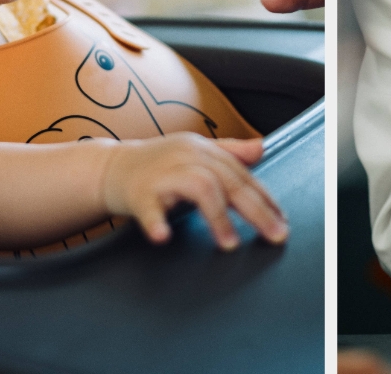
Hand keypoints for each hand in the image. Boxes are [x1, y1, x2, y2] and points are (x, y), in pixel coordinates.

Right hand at [102, 134, 287, 249]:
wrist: (109, 167)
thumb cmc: (156, 164)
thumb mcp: (195, 152)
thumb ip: (229, 152)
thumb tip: (262, 147)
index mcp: (203, 150)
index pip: (242, 175)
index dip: (265, 198)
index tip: (281, 221)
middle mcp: (187, 157)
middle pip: (229, 182)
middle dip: (255, 210)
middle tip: (273, 235)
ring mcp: (163, 173)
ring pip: (200, 189)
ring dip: (218, 218)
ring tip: (229, 243)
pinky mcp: (138, 193)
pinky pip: (150, 208)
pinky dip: (157, 222)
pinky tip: (164, 237)